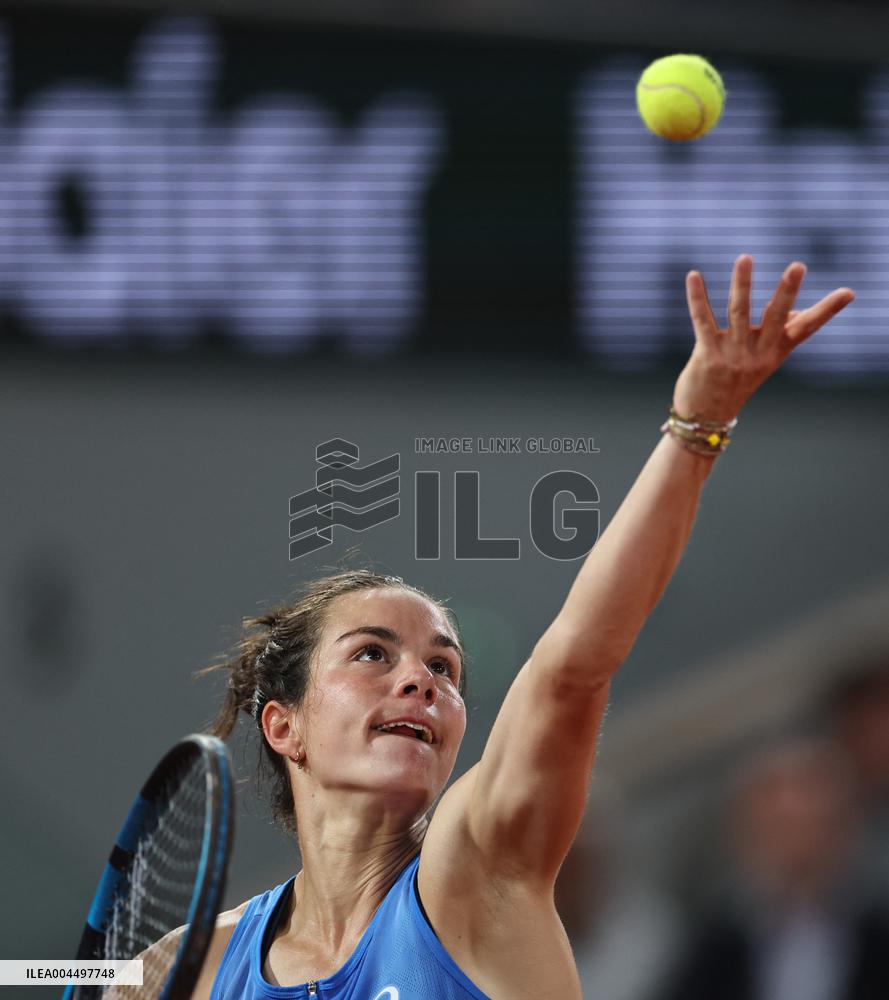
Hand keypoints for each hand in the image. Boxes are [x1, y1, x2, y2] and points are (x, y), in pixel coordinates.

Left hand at [672, 255, 855, 420]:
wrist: (706, 418)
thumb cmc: (735, 383)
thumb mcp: (762, 362)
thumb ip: (778, 335)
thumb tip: (795, 310)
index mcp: (775, 353)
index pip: (806, 329)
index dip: (826, 311)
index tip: (848, 293)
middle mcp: (757, 353)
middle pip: (776, 318)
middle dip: (787, 292)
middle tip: (798, 266)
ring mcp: (732, 355)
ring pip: (738, 313)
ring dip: (742, 284)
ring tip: (746, 258)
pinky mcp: (707, 356)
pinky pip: (703, 320)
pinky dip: (697, 297)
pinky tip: (694, 276)